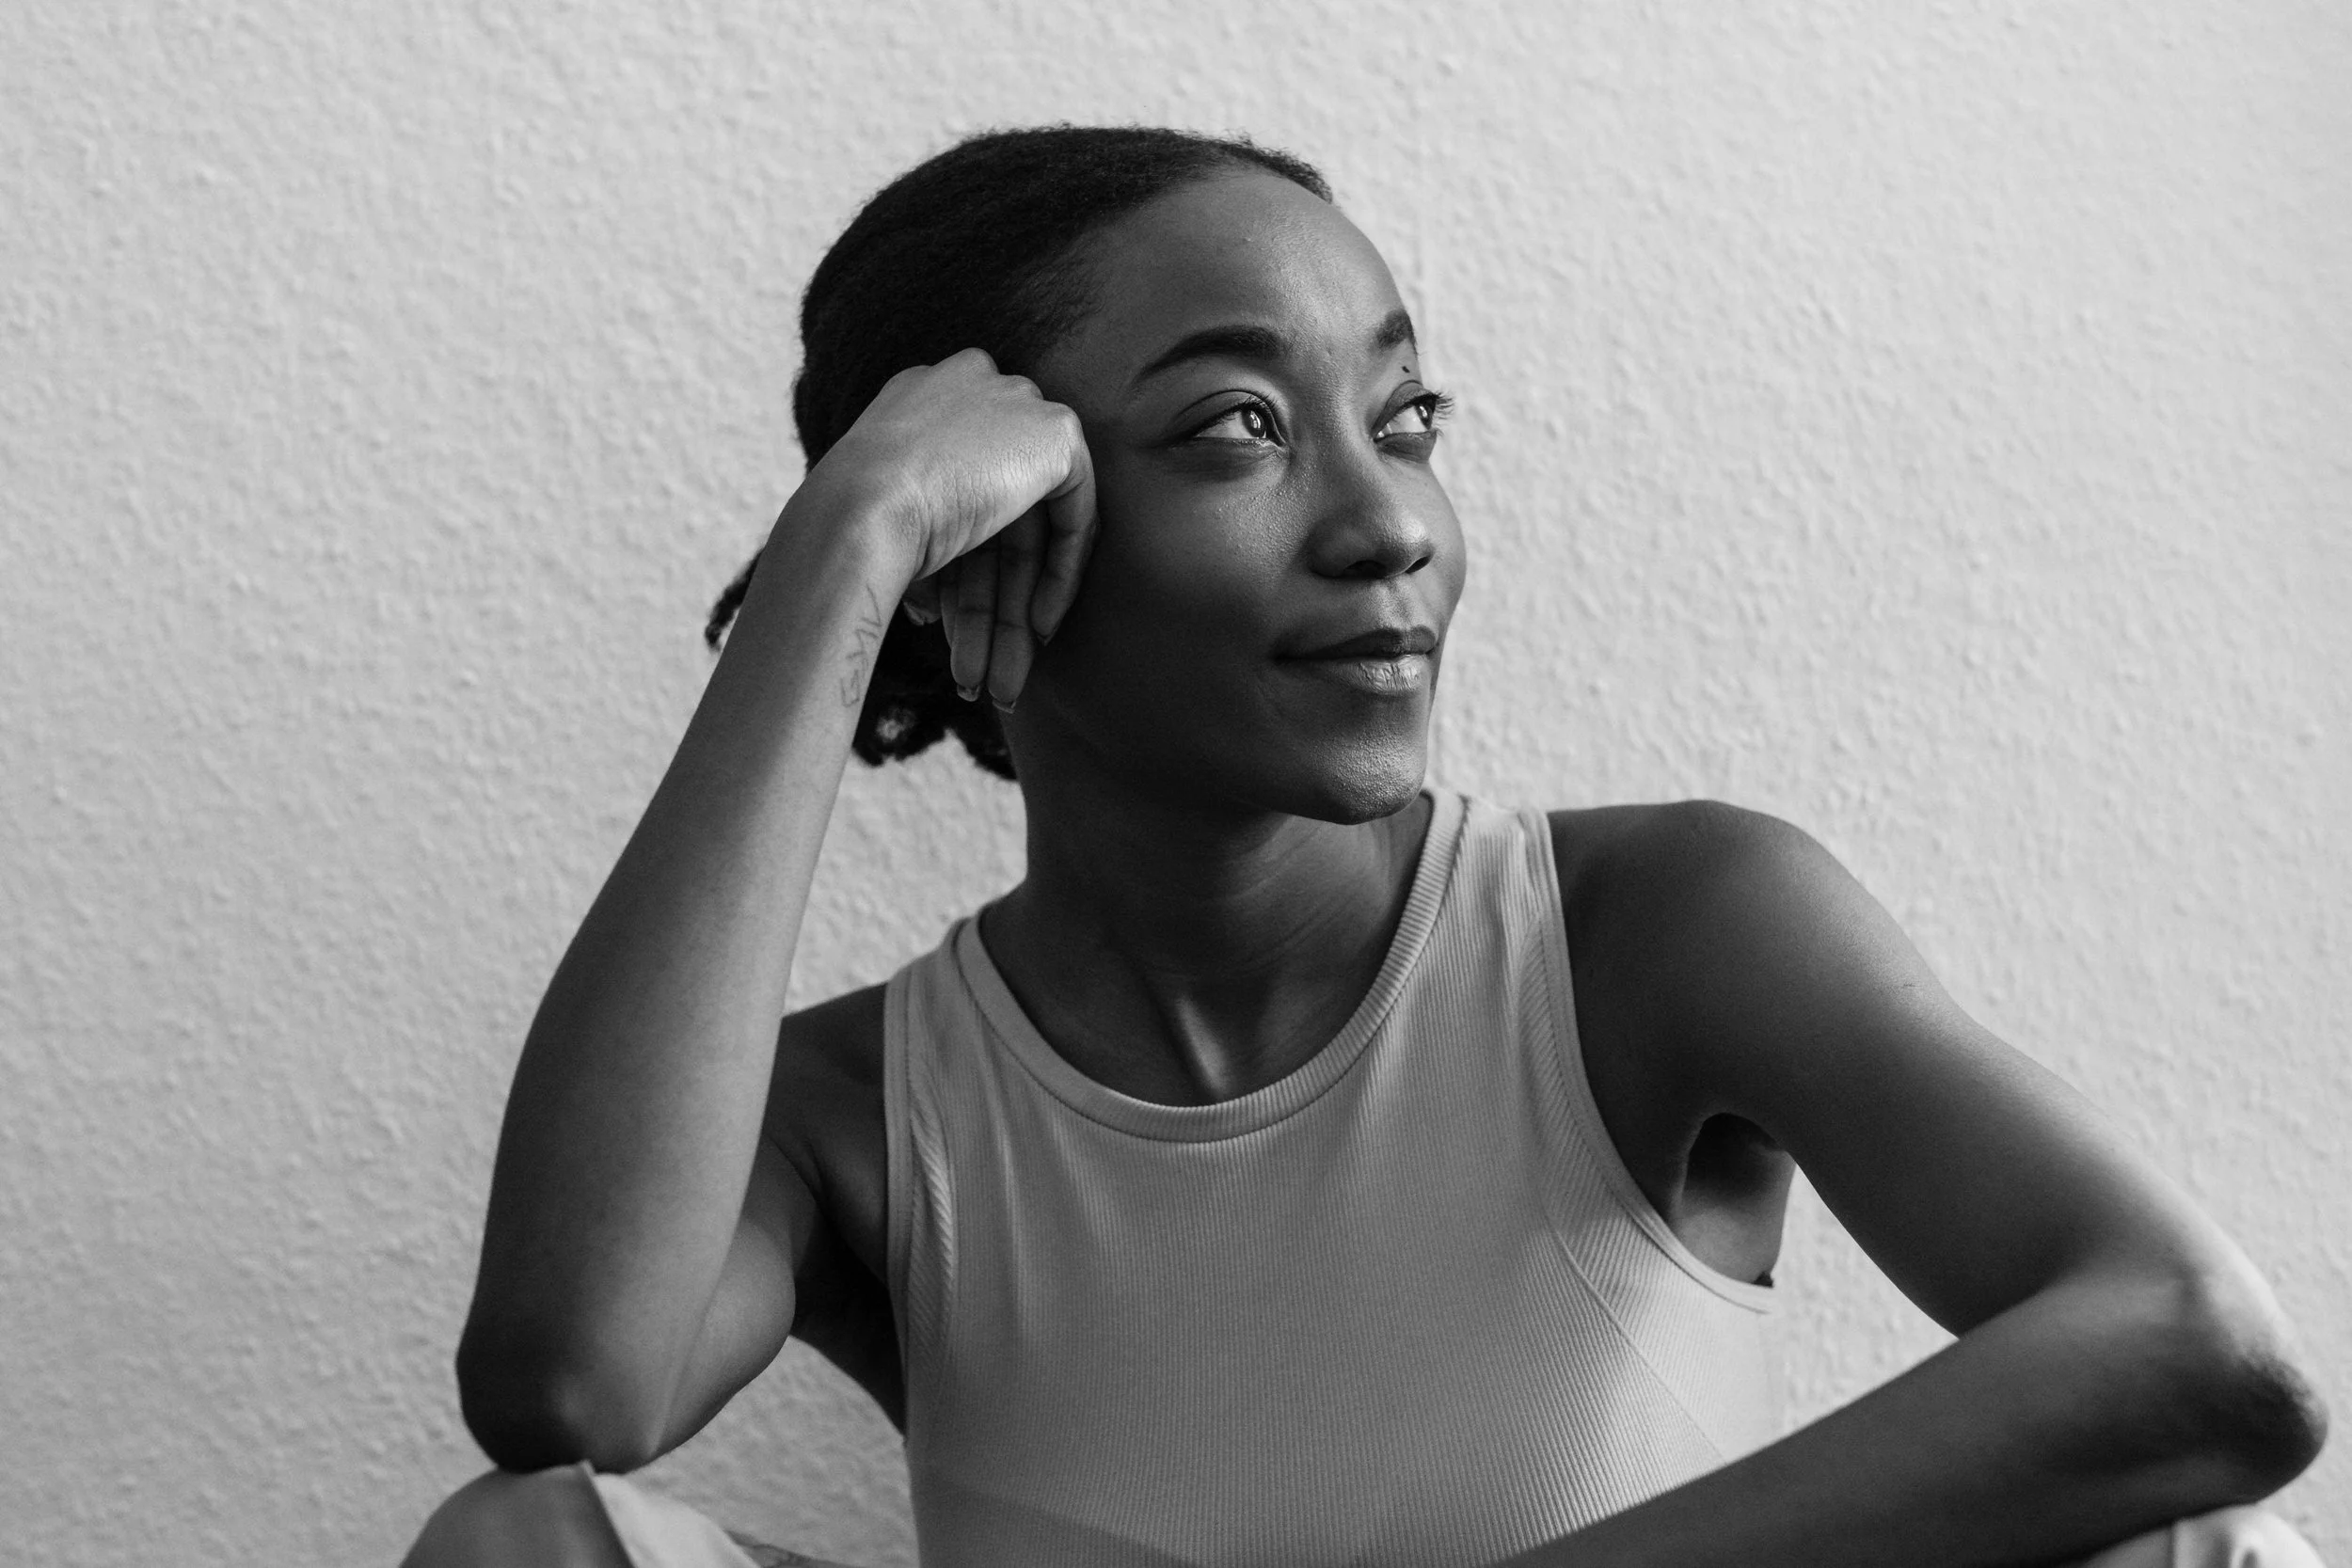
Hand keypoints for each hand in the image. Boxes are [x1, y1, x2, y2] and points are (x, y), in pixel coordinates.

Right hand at [808, 347, 1096, 709]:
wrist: (856, 512)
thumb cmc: (847, 530)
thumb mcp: (884, 529)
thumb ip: (924, 546)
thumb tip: (932, 604)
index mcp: (919, 402)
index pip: (958, 495)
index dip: (961, 575)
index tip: (950, 629)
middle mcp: (969, 390)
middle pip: (995, 522)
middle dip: (988, 610)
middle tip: (982, 676)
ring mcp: (1014, 404)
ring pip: (1028, 532)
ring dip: (1012, 616)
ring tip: (1000, 685)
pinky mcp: (1054, 432)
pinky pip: (1074, 515)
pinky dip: (1058, 577)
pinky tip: (1036, 632)